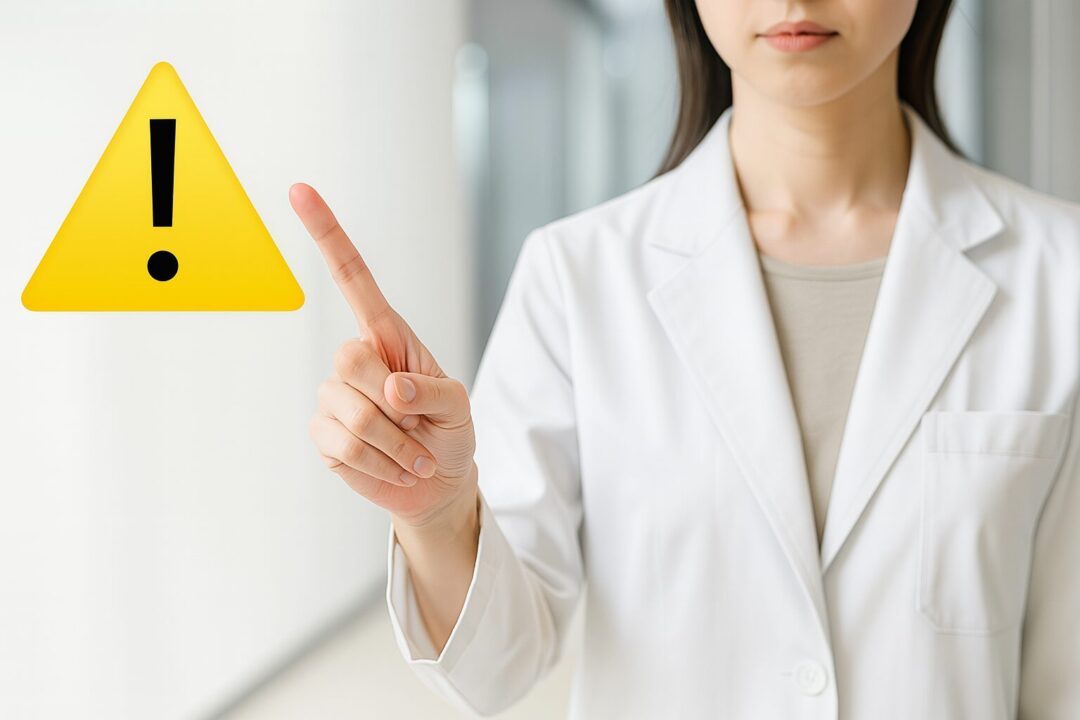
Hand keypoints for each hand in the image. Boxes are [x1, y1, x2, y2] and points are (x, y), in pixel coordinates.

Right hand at [290, 183, 477, 527]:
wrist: (436, 483)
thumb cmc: (450, 431)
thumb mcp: (459, 406)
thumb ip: (433, 392)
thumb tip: (392, 391)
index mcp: (387, 334)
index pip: (352, 277)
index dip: (327, 234)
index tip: (300, 191)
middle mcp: (355, 358)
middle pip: (349, 359)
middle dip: (391, 402)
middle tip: (417, 424)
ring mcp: (334, 397)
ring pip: (351, 412)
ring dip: (396, 443)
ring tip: (412, 451)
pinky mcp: (324, 434)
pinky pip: (343, 446)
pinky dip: (381, 463)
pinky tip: (395, 466)